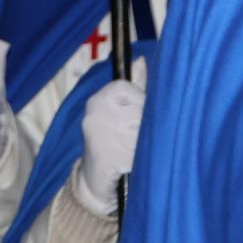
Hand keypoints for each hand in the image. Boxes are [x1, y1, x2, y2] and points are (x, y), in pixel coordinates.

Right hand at [73, 58, 147, 216]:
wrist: (94, 182)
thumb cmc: (111, 142)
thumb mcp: (117, 111)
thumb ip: (134, 87)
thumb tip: (142, 60)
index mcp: (97, 101)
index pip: (126, 87)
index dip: (141, 100)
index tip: (141, 114)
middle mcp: (95, 115)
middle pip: (140, 111)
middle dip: (147, 125)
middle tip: (139, 138)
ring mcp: (99, 137)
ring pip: (142, 132)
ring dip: (148, 144)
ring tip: (138, 151)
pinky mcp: (107, 159)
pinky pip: (139, 154)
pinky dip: (143, 161)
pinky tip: (134, 163)